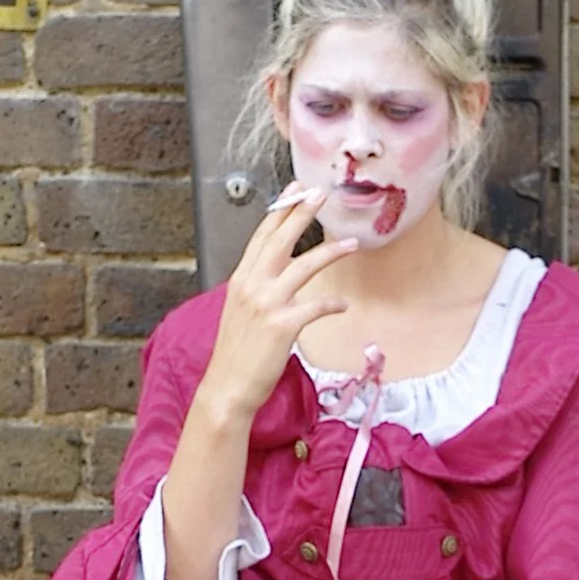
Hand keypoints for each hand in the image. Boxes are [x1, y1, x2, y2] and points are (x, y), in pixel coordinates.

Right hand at [200, 187, 347, 421]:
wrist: (228, 388)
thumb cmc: (236, 354)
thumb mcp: (240, 313)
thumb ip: (257, 291)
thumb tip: (276, 278)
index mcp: (241, 281)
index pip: (261, 237)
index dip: (280, 212)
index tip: (295, 191)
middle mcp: (251, 286)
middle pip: (280, 240)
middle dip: (300, 213)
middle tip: (319, 193)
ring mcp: (266, 304)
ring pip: (303, 266)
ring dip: (330, 252)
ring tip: (351, 243)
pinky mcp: (283, 326)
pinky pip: (315, 306)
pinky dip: (331, 303)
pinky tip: (343, 304)